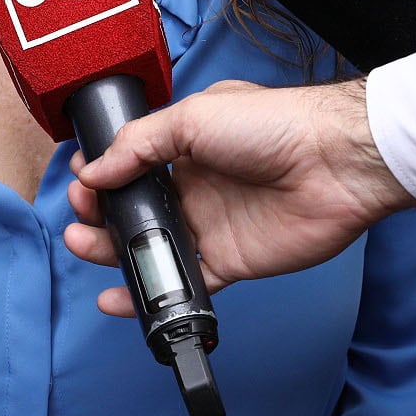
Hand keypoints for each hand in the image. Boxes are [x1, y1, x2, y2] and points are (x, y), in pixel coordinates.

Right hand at [63, 78, 415, 315]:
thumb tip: (95, 169)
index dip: (101, 175)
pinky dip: (150, 294)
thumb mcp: (195, 117)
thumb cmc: (275, 126)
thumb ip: (140, 144)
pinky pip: (184, 283)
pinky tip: (119, 298)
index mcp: (186, 144)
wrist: (334, 163)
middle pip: (134, 209)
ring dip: (113, 252)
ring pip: (151, 247)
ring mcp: (211, 225)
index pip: (131, 163)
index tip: (80, 184)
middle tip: (80, 218)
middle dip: (99, 215)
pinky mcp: (230, 261)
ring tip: (83, 247)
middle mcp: (195, 185)